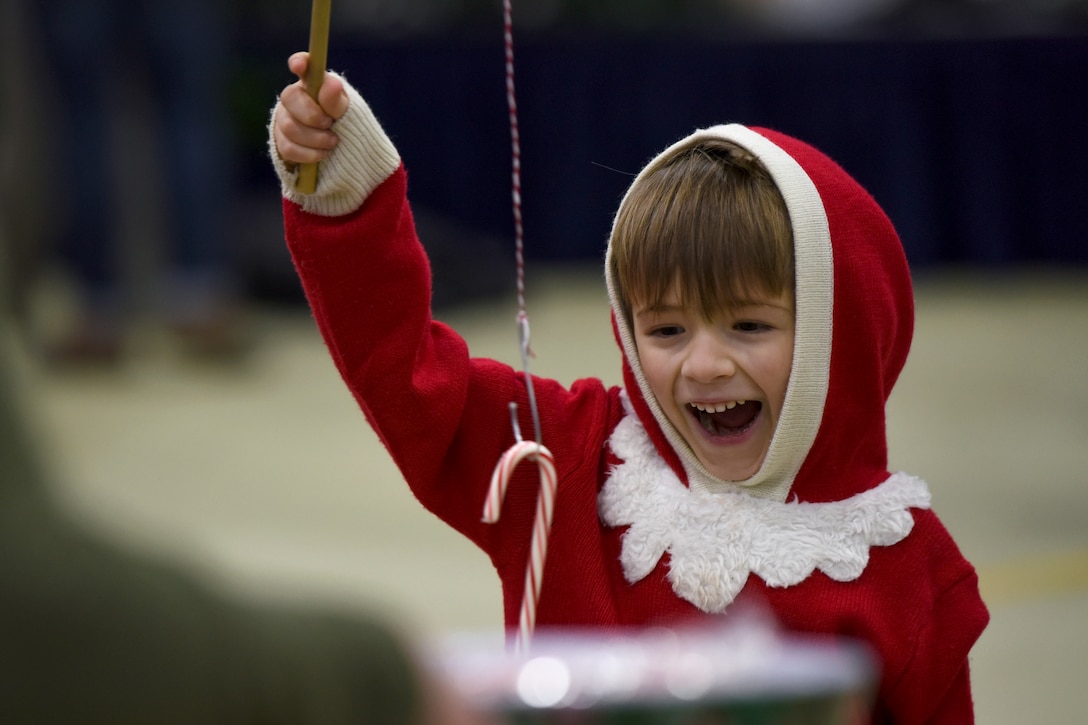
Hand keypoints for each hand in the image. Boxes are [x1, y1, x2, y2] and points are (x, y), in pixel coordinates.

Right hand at [272, 51, 349, 166]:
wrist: (340, 154)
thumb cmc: (343, 124)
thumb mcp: (346, 112)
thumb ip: (337, 100)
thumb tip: (332, 83)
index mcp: (312, 83)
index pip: (302, 64)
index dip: (299, 62)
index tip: (298, 66)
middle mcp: (294, 97)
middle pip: (289, 97)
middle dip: (312, 115)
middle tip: (329, 124)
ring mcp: (284, 118)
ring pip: (289, 126)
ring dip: (316, 138)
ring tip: (332, 142)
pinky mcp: (281, 142)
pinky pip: (288, 148)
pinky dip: (310, 154)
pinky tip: (322, 154)